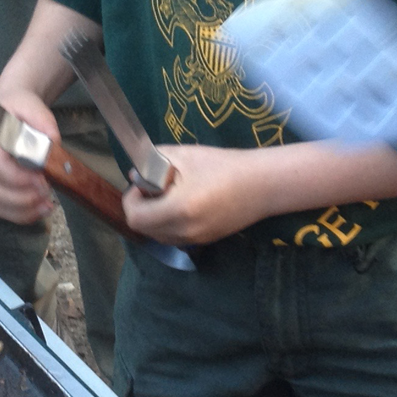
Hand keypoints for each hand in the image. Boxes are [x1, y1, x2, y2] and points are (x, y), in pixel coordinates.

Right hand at [0, 89, 58, 223]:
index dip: (18, 177)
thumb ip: (42, 121)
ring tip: (47, 205)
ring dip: (22, 210)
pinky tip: (40, 210)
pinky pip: (1, 209)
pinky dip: (21, 215)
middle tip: (47, 191)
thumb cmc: (20, 108)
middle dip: (22, 197)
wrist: (11, 110)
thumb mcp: (32, 106)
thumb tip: (52, 142)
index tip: (42, 178)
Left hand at [122, 144, 268, 244]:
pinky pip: (174, 237)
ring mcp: (196, 239)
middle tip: (153, 188)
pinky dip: (169, 224)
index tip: (141, 184)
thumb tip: (136, 173)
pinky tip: (183, 205)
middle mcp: (185, 231)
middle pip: (144, 230)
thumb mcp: (186, 155)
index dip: (131, 200)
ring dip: (154, 218)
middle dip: (141, 208)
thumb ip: (154, 161)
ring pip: (158, 236)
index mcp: (179, 209)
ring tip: (169, 196)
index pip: (136, 218)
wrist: (264, 184)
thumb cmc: (225, 165)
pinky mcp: (205, 241)